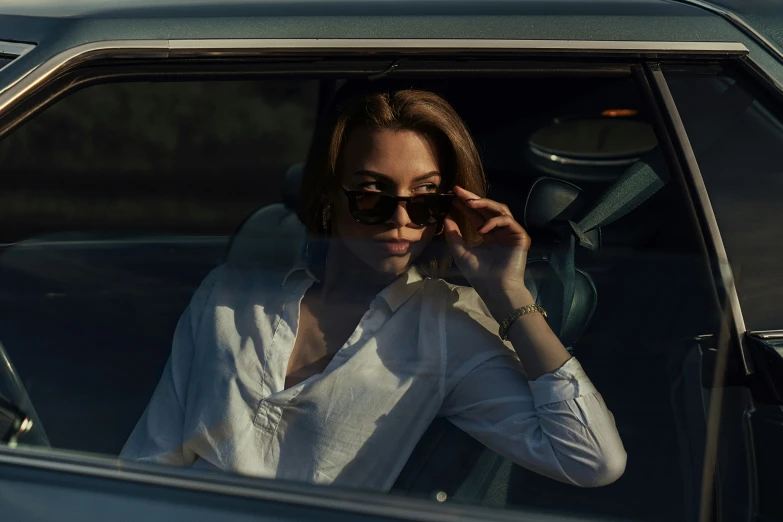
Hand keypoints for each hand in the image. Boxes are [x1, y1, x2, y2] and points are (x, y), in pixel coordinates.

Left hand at [443, 185, 533, 315]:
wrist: (496, 289)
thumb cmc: (480, 274)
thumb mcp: (461, 252)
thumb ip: (454, 235)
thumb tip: (446, 217)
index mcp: (488, 235)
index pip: (476, 215)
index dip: (464, 204)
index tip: (451, 195)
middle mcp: (500, 231)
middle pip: (488, 208)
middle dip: (472, 198)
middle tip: (458, 190)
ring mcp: (511, 233)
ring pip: (500, 209)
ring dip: (484, 204)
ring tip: (469, 203)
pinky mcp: (520, 236)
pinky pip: (507, 221)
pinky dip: (493, 222)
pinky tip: (481, 230)